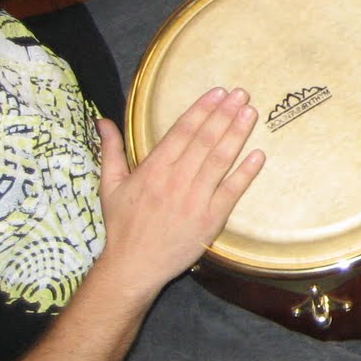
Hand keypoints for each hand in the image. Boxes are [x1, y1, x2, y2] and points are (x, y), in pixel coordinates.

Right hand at [94, 90, 263, 299]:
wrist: (132, 267)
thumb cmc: (122, 226)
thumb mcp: (110, 186)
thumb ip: (110, 150)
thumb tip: (102, 121)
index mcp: (152, 170)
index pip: (182, 132)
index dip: (202, 110)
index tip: (219, 92)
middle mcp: (175, 180)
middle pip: (205, 141)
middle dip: (224, 114)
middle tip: (242, 94)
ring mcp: (195, 199)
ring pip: (220, 160)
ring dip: (237, 134)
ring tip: (251, 113)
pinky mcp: (210, 219)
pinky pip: (232, 191)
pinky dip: (246, 172)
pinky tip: (259, 155)